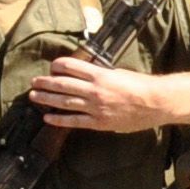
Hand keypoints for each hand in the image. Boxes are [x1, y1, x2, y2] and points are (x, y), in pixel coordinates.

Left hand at [29, 55, 172, 133]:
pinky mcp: (99, 122)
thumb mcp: (119, 72)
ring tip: (34, 97)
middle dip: (46, 83)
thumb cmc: (140, 85)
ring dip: (47, 99)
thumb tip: (86, 75)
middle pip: (63, 84)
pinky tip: (48, 118)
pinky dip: (60, 120)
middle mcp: (94, 90)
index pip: (71, 66)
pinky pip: (75, 121)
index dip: (58, 66)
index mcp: (100, 74)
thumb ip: (101, 74)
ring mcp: (95, 107)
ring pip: (65, 102)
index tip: (51, 67)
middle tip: (34, 82)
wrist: (156, 102)